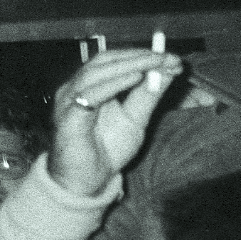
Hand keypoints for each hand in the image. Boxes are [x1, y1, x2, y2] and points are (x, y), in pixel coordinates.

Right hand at [51, 48, 182, 196]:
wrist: (87, 183)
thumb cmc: (107, 149)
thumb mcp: (135, 119)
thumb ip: (148, 95)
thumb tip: (169, 70)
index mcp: (91, 85)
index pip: (115, 60)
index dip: (143, 56)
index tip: (172, 58)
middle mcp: (76, 88)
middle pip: (105, 60)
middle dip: (138, 57)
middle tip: (166, 57)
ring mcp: (69, 101)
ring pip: (97, 73)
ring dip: (129, 65)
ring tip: (155, 63)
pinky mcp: (68, 118)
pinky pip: (90, 96)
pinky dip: (114, 85)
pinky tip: (135, 78)